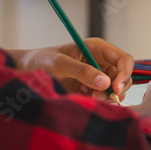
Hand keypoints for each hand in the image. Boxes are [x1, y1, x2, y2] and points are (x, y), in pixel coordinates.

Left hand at [7, 38, 133, 100]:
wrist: (26, 71)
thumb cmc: (41, 61)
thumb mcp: (59, 64)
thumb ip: (82, 71)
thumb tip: (106, 83)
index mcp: (97, 48)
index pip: (124, 60)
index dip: (124, 74)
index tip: (115, 89)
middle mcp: (101, 61)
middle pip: (124, 76)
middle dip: (115, 89)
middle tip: (97, 98)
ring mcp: (98, 75)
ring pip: (117, 89)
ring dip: (107, 97)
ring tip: (87, 97)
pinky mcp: (92, 88)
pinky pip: (105, 97)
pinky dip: (99, 101)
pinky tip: (83, 96)